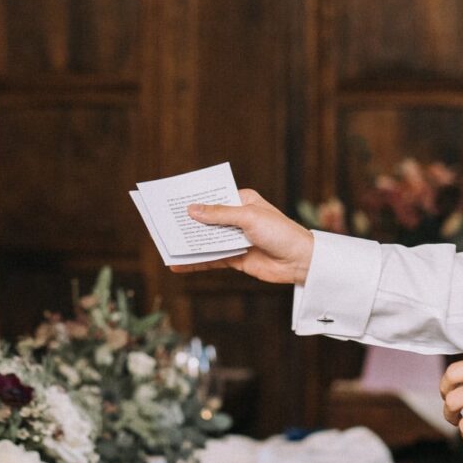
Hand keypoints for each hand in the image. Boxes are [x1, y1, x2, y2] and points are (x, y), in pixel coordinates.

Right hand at [177, 189, 314, 284]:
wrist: (300, 261)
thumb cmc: (280, 232)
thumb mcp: (248, 218)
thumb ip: (219, 215)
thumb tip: (192, 210)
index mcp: (242, 200)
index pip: (213, 197)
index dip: (194, 200)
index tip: (172, 201)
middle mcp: (237, 218)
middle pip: (206, 220)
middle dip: (187, 223)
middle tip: (162, 224)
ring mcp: (235, 239)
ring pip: (206, 240)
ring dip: (188, 243)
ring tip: (166, 245)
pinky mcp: (235, 258)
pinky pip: (211, 259)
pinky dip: (195, 262)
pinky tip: (179, 265)